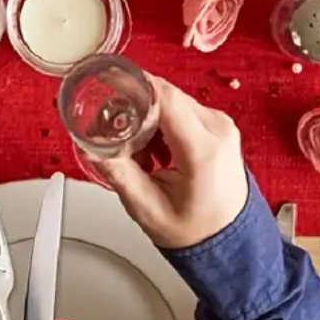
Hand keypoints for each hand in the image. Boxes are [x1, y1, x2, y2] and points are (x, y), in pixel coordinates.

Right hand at [96, 78, 248, 249]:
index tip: (106, 79)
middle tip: (117, 135)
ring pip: (171, 100)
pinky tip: (156, 151)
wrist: (229, 240)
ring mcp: (221, 125)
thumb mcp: (147, 207)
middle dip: (135, 108)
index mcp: (203, 150)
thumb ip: (117, 172)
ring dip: (148, 118)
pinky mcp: (218, 125)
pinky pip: (182, 109)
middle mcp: (217, 130)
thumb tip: (90, 146)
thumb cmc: (197, 230)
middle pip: (165, 96)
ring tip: (142, 154)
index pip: (164, 97)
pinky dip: (162, 123)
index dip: (132, 83)